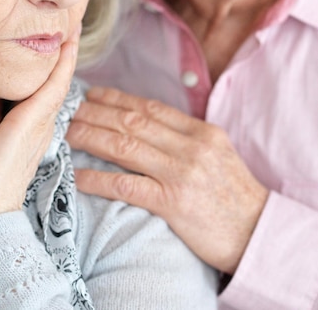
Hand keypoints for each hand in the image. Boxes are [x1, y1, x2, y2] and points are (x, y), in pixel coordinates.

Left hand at [0, 31, 78, 234]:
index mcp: (26, 129)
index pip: (38, 92)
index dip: (46, 68)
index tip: (48, 46)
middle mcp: (39, 123)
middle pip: (54, 82)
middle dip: (62, 55)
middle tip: (69, 28)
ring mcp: (41, 121)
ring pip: (59, 79)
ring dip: (67, 52)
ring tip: (73, 27)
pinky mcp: (36, 118)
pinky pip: (55, 83)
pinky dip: (63, 62)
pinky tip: (68, 43)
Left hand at [67, 86, 268, 273]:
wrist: (258, 232)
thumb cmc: (235, 194)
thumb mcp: (218, 152)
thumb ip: (186, 136)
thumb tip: (150, 123)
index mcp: (201, 132)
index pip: (151, 107)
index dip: (118, 98)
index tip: (94, 94)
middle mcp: (190, 147)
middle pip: (133, 121)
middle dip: (97, 112)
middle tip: (71, 108)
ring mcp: (181, 173)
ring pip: (125, 147)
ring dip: (92, 137)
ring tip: (68, 133)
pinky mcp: (173, 203)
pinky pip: (127, 186)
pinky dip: (99, 180)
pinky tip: (78, 176)